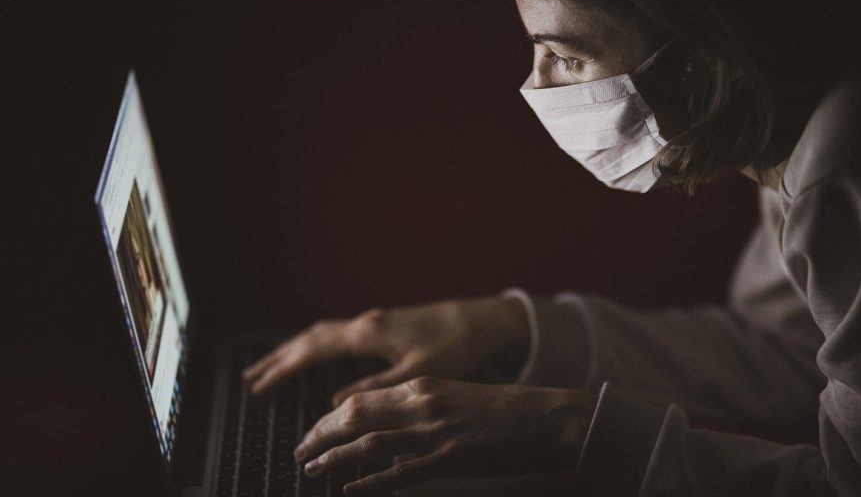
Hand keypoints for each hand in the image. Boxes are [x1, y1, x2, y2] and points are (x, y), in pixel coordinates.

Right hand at [242, 296, 529, 402]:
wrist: (482, 319)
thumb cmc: (455, 347)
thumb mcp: (418, 374)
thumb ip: (376, 389)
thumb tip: (336, 401)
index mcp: (368, 335)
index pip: (312, 352)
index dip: (283, 371)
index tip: (258, 388)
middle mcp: (365, 323)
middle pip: (310, 339)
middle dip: (279, 359)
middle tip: (250, 379)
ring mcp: (374, 321)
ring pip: (322, 333)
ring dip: (295, 349)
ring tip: (272, 366)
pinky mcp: (384, 325)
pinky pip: (337, 332)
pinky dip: (316, 343)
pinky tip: (315, 353)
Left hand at [294, 377, 595, 494]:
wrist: (548, 418)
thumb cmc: (506, 412)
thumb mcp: (456, 399)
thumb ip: (422, 408)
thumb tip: (387, 426)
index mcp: (424, 386)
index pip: (361, 399)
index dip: (328, 418)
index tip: (313, 432)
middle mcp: (423, 404)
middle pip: (354, 416)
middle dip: (320, 435)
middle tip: (300, 452)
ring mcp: (435, 432)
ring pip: (368, 443)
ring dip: (333, 458)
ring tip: (312, 469)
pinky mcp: (450, 458)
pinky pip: (399, 473)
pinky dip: (369, 482)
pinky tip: (350, 489)